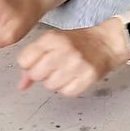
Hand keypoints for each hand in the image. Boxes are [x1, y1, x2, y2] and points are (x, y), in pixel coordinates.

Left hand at [13, 24, 128, 96]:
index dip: (28, 65)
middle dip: (41, 75)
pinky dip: (68, 89)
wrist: (107, 43)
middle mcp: (64, 49)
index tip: (37, 63)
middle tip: (52, 69)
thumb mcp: (52, 42)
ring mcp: (77, 63)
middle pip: (36, 74)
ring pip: (50, 86)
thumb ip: (34, 60)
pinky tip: (73, 78)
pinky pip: (66, 92)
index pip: (24, 60)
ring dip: (55, 83)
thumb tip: (21, 85)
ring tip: (65, 72)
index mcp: (53, 38)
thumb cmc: (78, 43)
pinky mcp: (88, 76)